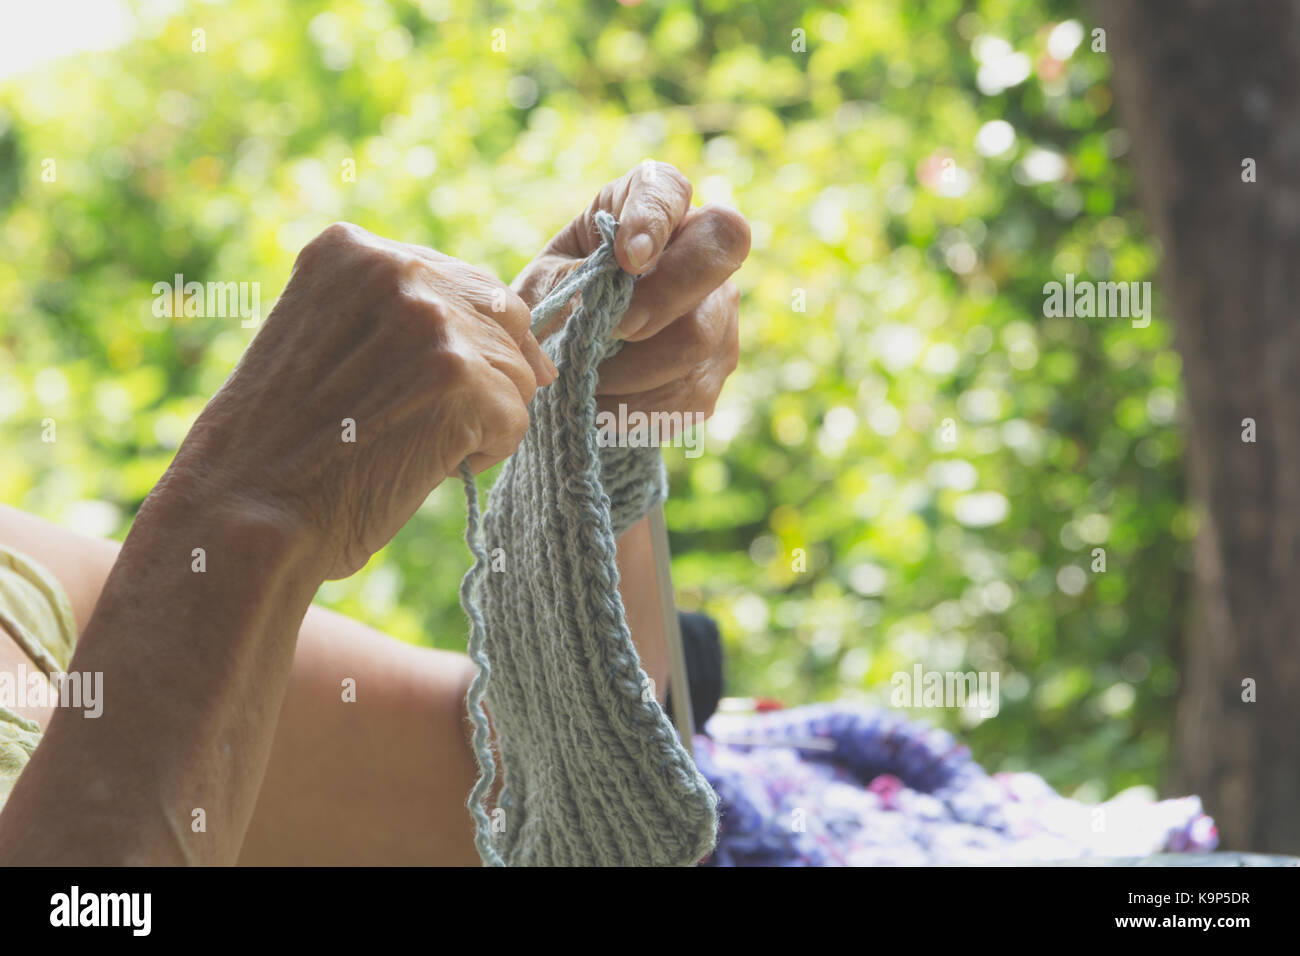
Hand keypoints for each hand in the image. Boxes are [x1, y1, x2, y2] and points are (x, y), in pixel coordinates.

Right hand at [168, 222, 554, 579]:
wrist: (246, 513)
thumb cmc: (284, 447)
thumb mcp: (328, 342)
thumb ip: (404, 319)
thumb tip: (530, 346)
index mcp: (353, 250)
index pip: (463, 282)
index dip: (461, 344)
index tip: (416, 385)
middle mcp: (394, 270)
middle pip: (503, 318)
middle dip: (482, 376)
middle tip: (416, 420)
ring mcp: (430, 322)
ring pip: (515, 373)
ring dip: (478, 419)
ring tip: (408, 443)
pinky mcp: (460, 379)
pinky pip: (516, 419)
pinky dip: (483, 455)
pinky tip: (424, 466)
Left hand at [513, 161, 748, 430]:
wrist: (567, 366)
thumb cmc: (554, 304)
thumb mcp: (543, 287)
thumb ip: (570, 282)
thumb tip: (606, 299)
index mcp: (645, 204)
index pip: (668, 189)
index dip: (655, 218)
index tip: (628, 259)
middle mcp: (699, 247)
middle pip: (719, 251)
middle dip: (664, 297)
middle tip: (615, 329)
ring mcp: (718, 308)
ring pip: (697, 336)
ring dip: (632, 367)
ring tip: (586, 378)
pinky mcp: (716, 365)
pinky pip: (687, 390)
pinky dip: (637, 405)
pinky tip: (604, 404)